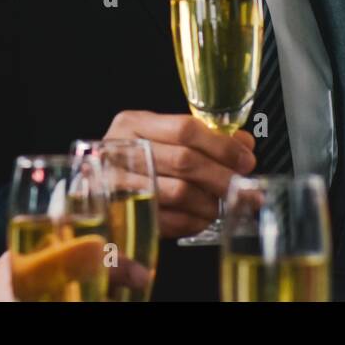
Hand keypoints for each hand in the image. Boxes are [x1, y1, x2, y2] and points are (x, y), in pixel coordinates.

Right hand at [104, 111, 255, 237]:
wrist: (98, 186)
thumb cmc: (138, 159)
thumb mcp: (163, 137)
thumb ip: (204, 137)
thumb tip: (245, 144)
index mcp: (133, 124)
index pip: (185, 129)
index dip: (221, 146)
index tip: (246, 159)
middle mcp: (120, 150)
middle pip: (184, 161)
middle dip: (221, 176)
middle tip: (243, 186)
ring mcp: (117, 184)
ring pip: (178, 192)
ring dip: (209, 201)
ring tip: (222, 203)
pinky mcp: (121, 215)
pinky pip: (167, 220)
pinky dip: (192, 221)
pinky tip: (202, 218)